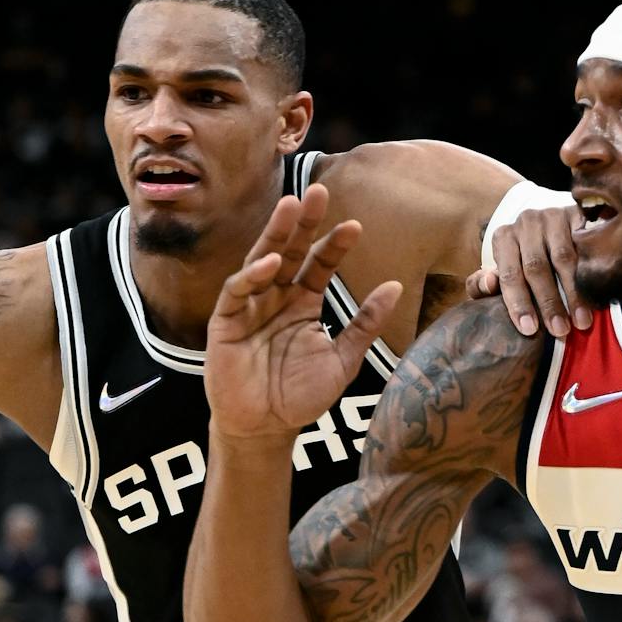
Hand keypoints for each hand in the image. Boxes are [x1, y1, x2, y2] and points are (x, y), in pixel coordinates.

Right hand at [206, 182, 400, 442]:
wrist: (266, 430)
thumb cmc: (300, 396)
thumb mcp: (343, 359)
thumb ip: (366, 323)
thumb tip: (396, 285)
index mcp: (303, 303)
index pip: (320, 265)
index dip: (335, 245)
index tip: (355, 226)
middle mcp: (276, 297)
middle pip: (291, 251)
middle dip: (303, 223)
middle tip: (318, 192)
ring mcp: (249, 306)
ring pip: (262, 260)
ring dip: (276, 234)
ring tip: (290, 206)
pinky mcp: (225, 321)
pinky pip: (237, 291)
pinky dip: (253, 275)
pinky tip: (271, 262)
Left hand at [466, 205, 589, 338]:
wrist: (555, 229)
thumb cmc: (524, 261)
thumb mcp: (502, 273)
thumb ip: (482, 285)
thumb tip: (488, 283)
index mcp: (503, 237)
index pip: (509, 274)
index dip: (519, 303)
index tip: (530, 330)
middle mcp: (526, 223)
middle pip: (536, 267)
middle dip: (548, 303)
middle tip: (560, 331)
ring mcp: (553, 216)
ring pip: (563, 259)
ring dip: (574, 293)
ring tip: (581, 322)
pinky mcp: (577, 214)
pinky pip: (585, 246)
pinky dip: (591, 271)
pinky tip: (598, 294)